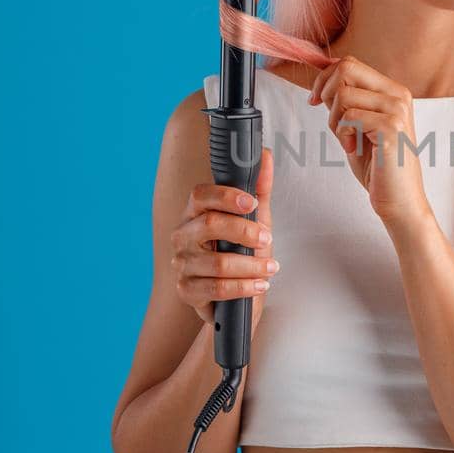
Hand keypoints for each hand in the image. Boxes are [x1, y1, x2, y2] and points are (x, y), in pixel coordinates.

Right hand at [170, 147, 276, 328]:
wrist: (235, 298)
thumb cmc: (241, 254)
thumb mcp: (255, 220)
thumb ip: (260, 189)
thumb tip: (267, 155)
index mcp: (195, 213)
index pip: (200, 195)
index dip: (226, 196)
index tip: (252, 203)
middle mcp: (183, 236)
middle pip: (210, 225)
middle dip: (246, 232)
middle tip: (267, 239)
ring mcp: (182, 264)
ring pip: (217, 262)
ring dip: (251, 265)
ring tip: (271, 268)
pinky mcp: (187, 291)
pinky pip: (216, 288)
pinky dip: (243, 287)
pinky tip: (259, 285)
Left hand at [309, 55, 430, 230]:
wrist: (400, 200)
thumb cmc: (378, 166)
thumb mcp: (357, 126)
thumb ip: (345, 101)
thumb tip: (322, 77)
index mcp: (392, 90)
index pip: (349, 63)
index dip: (324, 78)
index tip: (315, 101)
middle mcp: (398, 95)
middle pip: (346, 68)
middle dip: (326, 93)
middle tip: (332, 121)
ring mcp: (397, 110)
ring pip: (344, 95)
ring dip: (334, 121)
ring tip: (346, 140)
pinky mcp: (391, 129)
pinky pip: (350, 118)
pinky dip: (342, 135)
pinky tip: (352, 149)